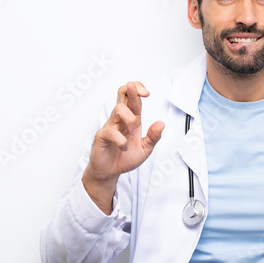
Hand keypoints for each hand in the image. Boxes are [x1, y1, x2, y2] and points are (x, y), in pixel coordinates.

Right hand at [82, 81, 163, 213]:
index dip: (138, 90)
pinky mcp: (102, 137)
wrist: (110, 172)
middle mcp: (120, 119)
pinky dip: (121, 140)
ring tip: (133, 133)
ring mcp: (110, 126)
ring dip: (130, 119)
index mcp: (131, 119)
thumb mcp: (145, 149)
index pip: (133, 98)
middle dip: (132, 90)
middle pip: (122, 94)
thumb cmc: (125, 158)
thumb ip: (153, 137)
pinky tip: (124, 147)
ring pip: (118, 109)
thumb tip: (161, 124)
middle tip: (143, 94)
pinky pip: (110, 132)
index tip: (147, 93)